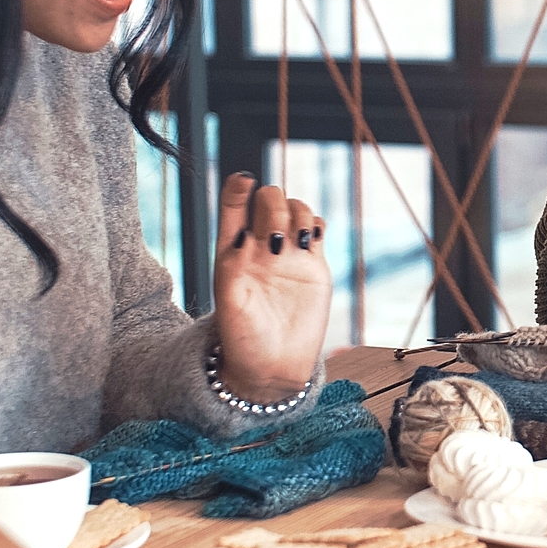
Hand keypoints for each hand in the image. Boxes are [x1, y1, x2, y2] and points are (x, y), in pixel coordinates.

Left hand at [211, 174, 331, 401]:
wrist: (273, 366)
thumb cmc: (242, 337)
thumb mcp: (229, 300)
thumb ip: (236, 264)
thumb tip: (249, 233)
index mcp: (231, 248)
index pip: (234, 204)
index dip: (239, 187)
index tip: (245, 181)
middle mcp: (260, 245)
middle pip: (268, 199)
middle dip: (274, 205)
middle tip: (277, 237)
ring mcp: (288, 253)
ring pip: (296, 208)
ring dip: (298, 212)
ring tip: (297, 242)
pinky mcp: (313, 264)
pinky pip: (316, 228)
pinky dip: (316, 223)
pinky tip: (311, 240)